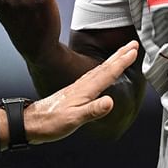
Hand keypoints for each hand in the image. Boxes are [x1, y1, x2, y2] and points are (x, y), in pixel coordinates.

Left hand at [23, 41, 138, 143]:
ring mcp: (79, 87)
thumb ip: (92, 110)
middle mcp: (83, 85)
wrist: (33, 122)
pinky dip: (103, 70)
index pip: (108, 73)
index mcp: (85, 90)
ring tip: (123, 54)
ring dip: (113, 60)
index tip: (133, 51)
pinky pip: (95, 76)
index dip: (122, 62)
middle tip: (133, 44)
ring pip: (100, 69)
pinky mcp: (75, 92)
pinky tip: (103, 72)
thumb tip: (110, 102)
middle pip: (106, 66)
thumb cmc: (51, 122)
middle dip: (120, 55)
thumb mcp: (73, 119)